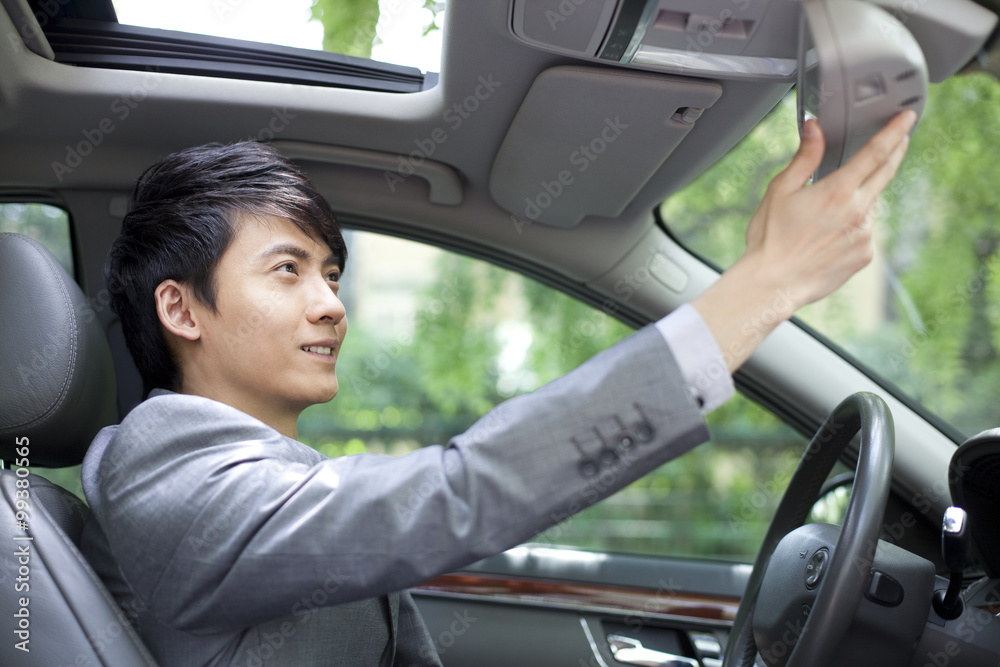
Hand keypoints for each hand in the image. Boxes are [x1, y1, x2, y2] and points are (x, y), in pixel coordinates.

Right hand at [741, 110, 915, 308]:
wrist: (772, 285)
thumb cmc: (770, 239)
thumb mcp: (780, 190)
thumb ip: (804, 157)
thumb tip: (814, 128)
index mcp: (837, 191)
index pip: (876, 152)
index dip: (895, 131)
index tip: (907, 118)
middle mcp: (858, 212)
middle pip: (886, 173)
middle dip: (896, 152)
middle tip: (901, 138)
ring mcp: (865, 236)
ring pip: (871, 205)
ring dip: (861, 198)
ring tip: (829, 211)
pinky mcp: (865, 256)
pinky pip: (865, 232)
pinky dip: (854, 226)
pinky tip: (828, 236)